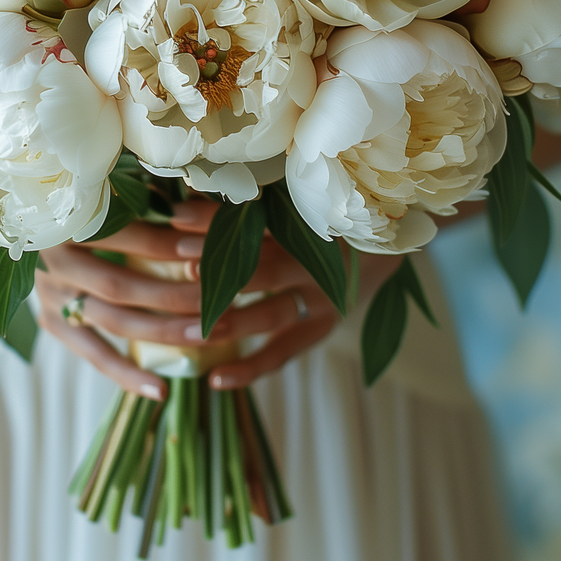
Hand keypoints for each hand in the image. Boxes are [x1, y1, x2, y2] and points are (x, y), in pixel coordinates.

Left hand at [168, 198, 342, 389]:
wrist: (384, 245)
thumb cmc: (327, 212)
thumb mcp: (301, 196)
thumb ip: (255, 195)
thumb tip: (191, 181)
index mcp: (310, 222)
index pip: (257, 221)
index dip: (216, 219)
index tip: (176, 218)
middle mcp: (318, 264)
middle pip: (264, 269)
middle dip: (219, 270)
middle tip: (182, 269)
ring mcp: (322, 301)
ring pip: (270, 314)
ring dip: (229, 320)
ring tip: (191, 329)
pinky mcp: (321, 328)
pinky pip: (283, 353)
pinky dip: (250, 368)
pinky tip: (214, 379)